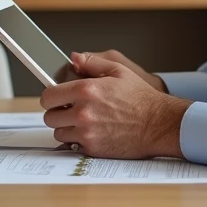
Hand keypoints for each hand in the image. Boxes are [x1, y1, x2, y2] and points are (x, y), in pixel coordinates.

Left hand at [40, 52, 189, 159]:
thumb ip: (93, 63)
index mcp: (86, 90)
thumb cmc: (142, 99)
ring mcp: (87, 133)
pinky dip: (79, 141)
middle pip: (49, 116)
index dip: (51, 96)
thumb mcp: (120, 71)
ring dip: (67, 128)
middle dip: (58, 112)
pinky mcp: (92, 149)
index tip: (57, 98)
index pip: (48, 96)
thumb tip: (74, 58)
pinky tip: (92, 132)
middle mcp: (83, 112)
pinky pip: (72, 146)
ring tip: (82, 122)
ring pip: (58, 132)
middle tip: (70, 110)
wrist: (158, 124)